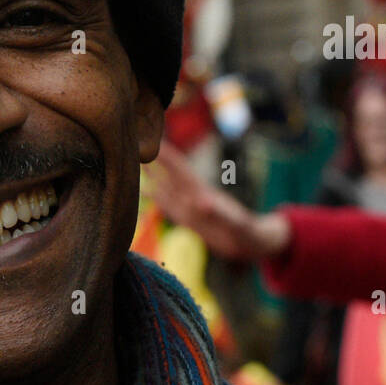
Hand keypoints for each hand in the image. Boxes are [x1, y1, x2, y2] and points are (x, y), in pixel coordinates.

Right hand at [145, 141, 289, 260]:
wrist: (252, 243)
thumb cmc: (248, 233)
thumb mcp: (236, 224)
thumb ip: (220, 214)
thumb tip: (202, 203)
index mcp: (203, 194)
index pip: (181, 171)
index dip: (168, 157)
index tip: (153, 141)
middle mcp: (194, 197)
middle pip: (170, 173)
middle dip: (156, 159)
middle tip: (136, 142)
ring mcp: (190, 207)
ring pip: (166, 187)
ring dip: (152, 174)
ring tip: (133, 162)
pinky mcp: (188, 218)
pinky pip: (167, 204)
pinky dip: (155, 196)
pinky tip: (143, 190)